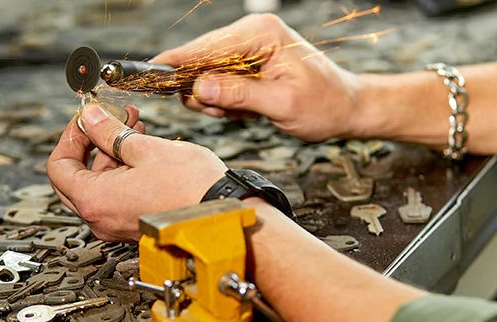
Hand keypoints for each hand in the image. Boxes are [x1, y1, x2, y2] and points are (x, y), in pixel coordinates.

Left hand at [47, 103, 226, 241]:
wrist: (225, 217)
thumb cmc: (192, 190)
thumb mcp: (145, 148)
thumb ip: (110, 132)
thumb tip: (90, 117)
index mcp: (94, 201)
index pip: (58, 166)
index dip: (71, 136)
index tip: (86, 118)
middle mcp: (101, 219)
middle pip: (75, 177)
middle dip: (92, 142)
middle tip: (110, 118)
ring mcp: (117, 225)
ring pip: (99, 184)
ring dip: (111, 153)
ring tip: (135, 125)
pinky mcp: (136, 225)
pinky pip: (118, 195)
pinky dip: (124, 170)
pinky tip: (144, 148)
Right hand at [150, 13, 362, 141]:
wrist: (346, 108)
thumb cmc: (325, 105)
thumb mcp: (281, 105)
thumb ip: (238, 94)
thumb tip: (199, 87)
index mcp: (261, 34)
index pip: (206, 47)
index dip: (176, 63)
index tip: (150, 75)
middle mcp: (252, 33)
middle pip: (200, 59)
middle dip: (204, 91)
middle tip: (223, 112)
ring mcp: (249, 46)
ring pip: (206, 74)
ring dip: (216, 100)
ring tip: (245, 112)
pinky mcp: (248, 62)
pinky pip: (218, 81)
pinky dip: (226, 100)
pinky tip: (248, 109)